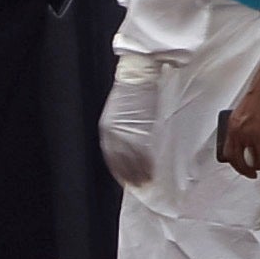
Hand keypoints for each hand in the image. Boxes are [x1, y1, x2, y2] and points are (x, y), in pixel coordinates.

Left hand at [98, 57, 164, 188]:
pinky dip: (147, 162)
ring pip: (132, 159)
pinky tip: (152, 170)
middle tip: (139, 185)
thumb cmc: (133, 91)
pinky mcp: (141, 127)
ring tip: (147, 181)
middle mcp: (113, 132)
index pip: (111, 156)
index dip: (119, 170)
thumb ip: (123, 130)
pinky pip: (143, 150)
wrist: (139, 73)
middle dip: (130, 175)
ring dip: (140, 172)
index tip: (126, 180)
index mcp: (107, 128)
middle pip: (121, 161)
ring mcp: (127, 130)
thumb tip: (130, 148)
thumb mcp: (121, 113)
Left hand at [219, 52, 259, 179]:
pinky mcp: (259, 135)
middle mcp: (236, 130)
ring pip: (253, 162)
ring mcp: (246, 134)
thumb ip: (251, 125)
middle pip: (237, 160)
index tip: (246, 164)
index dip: (237, 161)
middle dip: (247, 170)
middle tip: (256, 173)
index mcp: (232, 123)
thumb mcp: (252, 111)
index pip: (229, 150)